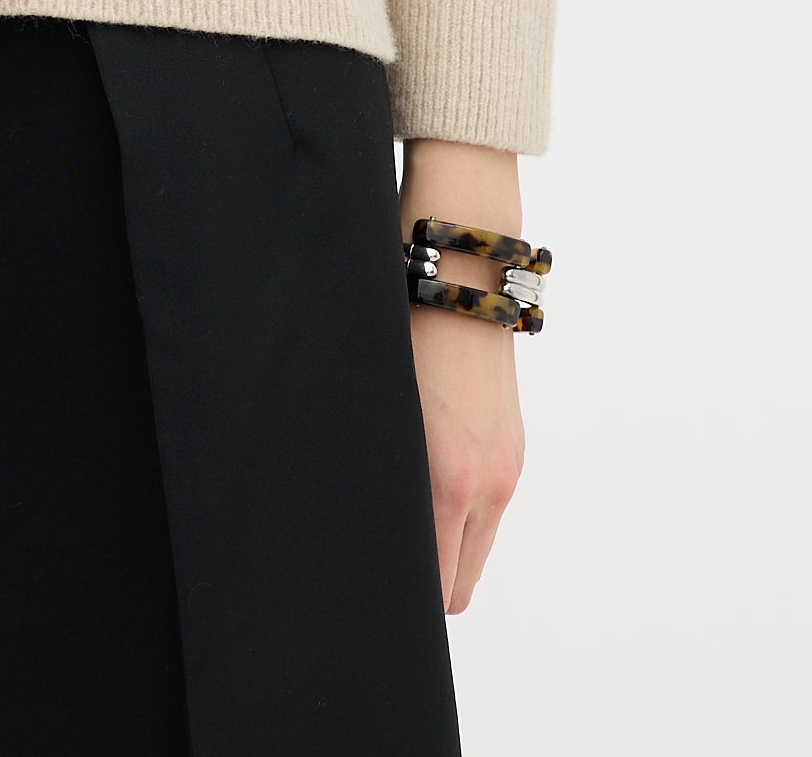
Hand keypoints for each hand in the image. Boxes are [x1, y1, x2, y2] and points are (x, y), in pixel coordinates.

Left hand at [401, 139, 526, 610]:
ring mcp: (506, 462)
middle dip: (420, 582)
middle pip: (458, 583)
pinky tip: (420, 478)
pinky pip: (487, 507)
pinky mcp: (512, 441)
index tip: (361, 585)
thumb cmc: (404, 318)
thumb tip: (346, 505)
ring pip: (475, 546)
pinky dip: (459, 512)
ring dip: (441, 546)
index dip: (396, 596)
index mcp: (449, 479)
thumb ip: (373, 462)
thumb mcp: (376, 397)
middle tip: (370, 556)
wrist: (462, 263)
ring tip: (391, 517)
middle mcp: (488, 481)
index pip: (435, 586)